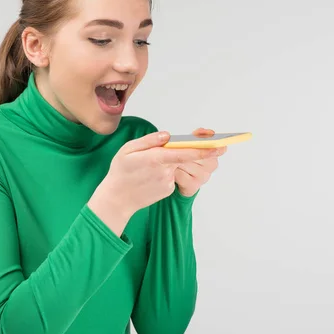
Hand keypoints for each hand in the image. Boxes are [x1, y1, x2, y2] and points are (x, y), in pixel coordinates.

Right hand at [89, 131, 218, 233]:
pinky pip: (172, 176)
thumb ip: (149, 141)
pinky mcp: (168, 190)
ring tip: (149, 167)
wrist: (117, 199)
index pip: (183, 153)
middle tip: (199, 148)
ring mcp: (168, 182)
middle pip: (185, 158)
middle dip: (196, 152)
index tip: (216, 146)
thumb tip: (167, 135)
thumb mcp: (128, 150)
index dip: (201, 150)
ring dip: (172, 162)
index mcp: (154, 159)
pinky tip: (150, 176)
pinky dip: (167, 172)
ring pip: (177, 166)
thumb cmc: (121, 172)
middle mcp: (164, 171)